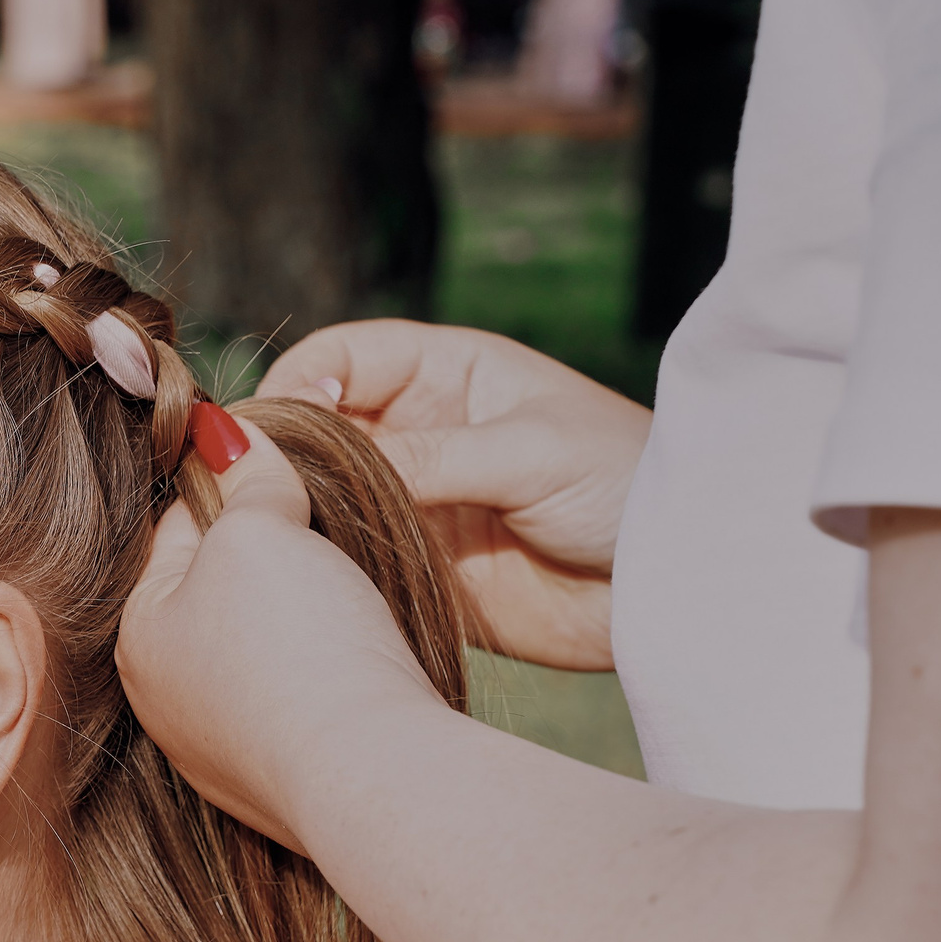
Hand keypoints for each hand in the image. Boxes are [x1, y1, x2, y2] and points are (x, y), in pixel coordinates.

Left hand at [117, 415, 445, 852]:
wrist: (371, 775)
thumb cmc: (299, 648)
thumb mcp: (261, 532)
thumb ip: (245, 476)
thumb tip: (224, 433)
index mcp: (135, 635)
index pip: (175, 528)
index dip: (234, 490)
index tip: (282, 480)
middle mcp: (162, 702)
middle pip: (216, 592)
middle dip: (269, 560)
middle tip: (322, 546)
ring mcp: (218, 752)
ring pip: (257, 650)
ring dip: (300, 619)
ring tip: (343, 608)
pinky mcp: (276, 785)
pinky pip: (294, 705)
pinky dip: (322, 678)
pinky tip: (354, 668)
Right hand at [257, 321, 650, 670]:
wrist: (679, 583)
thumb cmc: (624, 484)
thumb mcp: (528, 452)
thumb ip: (427, 457)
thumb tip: (318, 464)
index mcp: (444, 376)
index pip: (343, 358)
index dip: (301, 382)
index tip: (280, 425)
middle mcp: (417, 436)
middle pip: (317, 430)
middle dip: (284, 454)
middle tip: (261, 489)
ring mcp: (413, 505)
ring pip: (323, 501)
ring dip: (299, 518)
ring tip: (282, 540)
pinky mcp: (416, 573)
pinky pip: (349, 568)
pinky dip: (325, 574)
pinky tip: (312, 583)